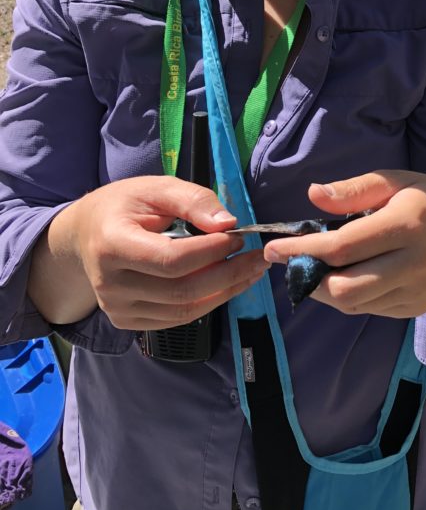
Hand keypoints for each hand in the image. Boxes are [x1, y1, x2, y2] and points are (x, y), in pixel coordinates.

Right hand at [29, 176, 266, 328]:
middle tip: (257, 258)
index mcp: (112, 245)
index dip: (209, 252)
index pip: (170, 260)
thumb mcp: (156, 188)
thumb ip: (192, 200)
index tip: (237, 237)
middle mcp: (110, 284)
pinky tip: (228, 284)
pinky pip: (176, 319)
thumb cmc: (123, 206)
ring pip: (183, 311)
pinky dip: (208, 302)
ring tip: (250, 271)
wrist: (85, 235)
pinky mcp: (127, 321)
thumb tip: (228, 223)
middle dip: (228, 275)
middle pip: (180, 291)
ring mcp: (116, 308)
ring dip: (225, 292)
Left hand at [263, 171, 425, 317]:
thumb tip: (312, 195)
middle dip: (307, 278)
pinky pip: (369, 309)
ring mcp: (414, 291)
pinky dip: (348, 296)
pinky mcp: (414, 309)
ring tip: (311, 268)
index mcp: (405, 225)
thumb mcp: (398, 181)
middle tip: (289, 263)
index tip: (274, 247)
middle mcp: (411, 263)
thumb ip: (355, 190)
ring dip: (323, 290)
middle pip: (344, 288)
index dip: (302, 249)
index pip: (342, 247)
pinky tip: (342, 276)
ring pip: (353, 304)